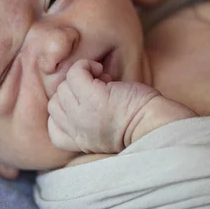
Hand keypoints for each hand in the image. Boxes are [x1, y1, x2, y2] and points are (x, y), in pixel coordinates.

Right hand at [47, 59, 163, 153]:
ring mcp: (82, 114)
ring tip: (103, 81)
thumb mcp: (105, 133)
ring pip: (62, 87)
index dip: (65, 111)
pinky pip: (74, 73)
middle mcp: (77, 130)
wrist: (155, 126)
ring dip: (81, 79)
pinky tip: (102, 71)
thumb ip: (88, 122)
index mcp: (80, 142)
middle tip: (98, 90)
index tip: (85, 105)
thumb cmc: (139, 124)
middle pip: (55, 103)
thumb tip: (77, 93)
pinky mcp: (92, 97)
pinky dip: (85, 66)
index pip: (53, 128)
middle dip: (73, 93)